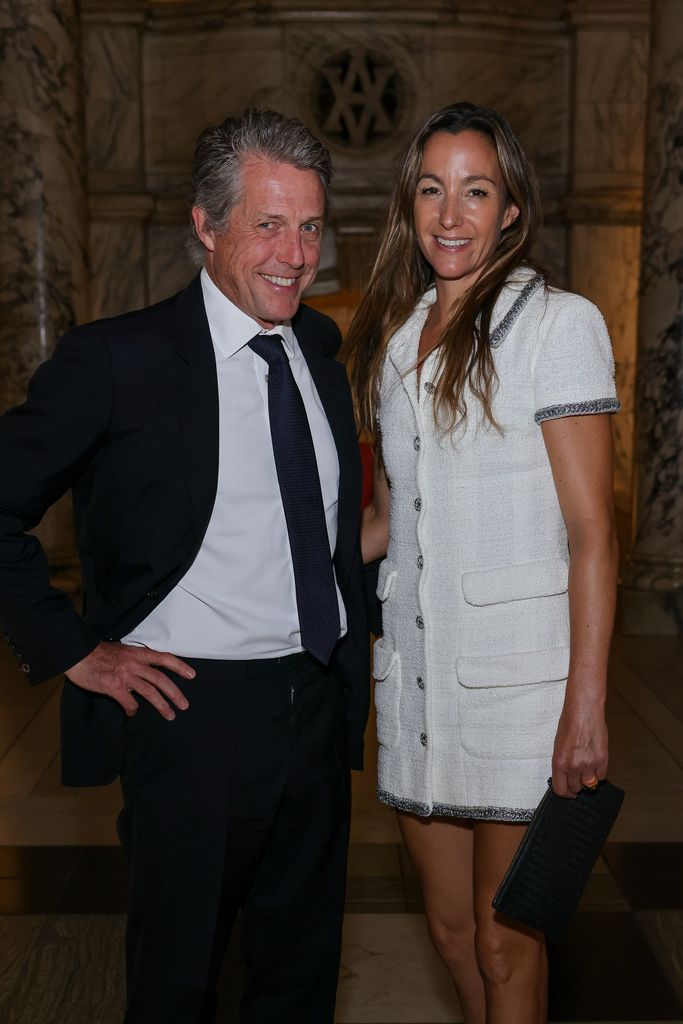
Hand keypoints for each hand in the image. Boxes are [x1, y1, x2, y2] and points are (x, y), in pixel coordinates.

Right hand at [66, 641, 194, 719]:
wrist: (78, 654)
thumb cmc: (98, 653)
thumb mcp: (122, 651)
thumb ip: (135, 660)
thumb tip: (144, 673)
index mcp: (137, 654)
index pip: (164, 658)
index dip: (180, 666)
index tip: (192, 675)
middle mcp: (134, 664)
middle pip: (161, 679)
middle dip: (175, 693)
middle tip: (184, 704)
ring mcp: (125, 676)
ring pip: (150, 692)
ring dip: (162, 705)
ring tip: (170, 714)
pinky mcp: (114, 686)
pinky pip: (129, 702)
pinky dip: (132, 709)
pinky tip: (132, 712)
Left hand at [551, 694, 607, 797]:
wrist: (584, 710)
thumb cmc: (569, 723)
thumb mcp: (558, 745)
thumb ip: (562, 763)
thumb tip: (566, 776)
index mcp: (559, 762)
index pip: (560, 790)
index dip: (565, 793)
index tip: (568, 792)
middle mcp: (573, 766)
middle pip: (575, 788)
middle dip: (576, 785)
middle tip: (578, 777)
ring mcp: (589, 764)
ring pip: (589, 785)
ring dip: (588, 780)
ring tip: (587, 769)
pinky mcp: (602, 760)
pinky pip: (601, 776)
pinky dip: (598, 772)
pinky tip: (595, 763)